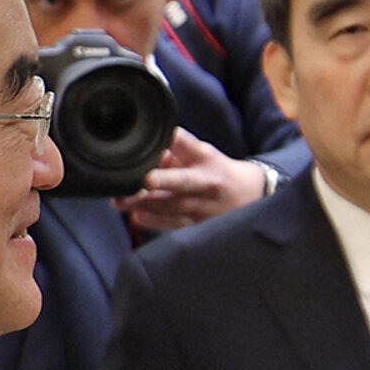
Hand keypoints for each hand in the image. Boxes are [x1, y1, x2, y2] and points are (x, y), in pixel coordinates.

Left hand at [112, 127, 271, 230]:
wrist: (248, 196)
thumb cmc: (216, 170)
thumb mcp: (201, 152)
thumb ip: (174, 149)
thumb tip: (149, 149)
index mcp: (207, 159)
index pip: (190, 146)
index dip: (176, 143)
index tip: (159, 147)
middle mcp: (207, 183)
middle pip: (182, 181)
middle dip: (161, 181)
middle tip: (141, 181)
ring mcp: (204, 207)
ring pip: (173, 206)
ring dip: (145, 203)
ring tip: (121, 201)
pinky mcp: (199, 225)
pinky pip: (174, 224)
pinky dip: (154, 220)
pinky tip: (137, 215)